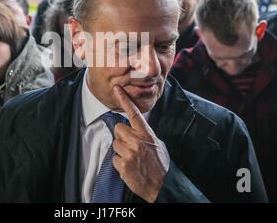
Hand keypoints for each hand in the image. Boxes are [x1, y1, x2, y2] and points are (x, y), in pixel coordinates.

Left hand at [111, 85, 169, 202]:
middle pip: (118, 128)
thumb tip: (134, 129)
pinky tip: (130, 167)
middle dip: (121, 135)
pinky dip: (120, 163)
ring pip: (115, 144)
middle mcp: (137, 142)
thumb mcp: (157, 144)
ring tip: (133, 158)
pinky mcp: (123, 166)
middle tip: (130, 144)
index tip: (116, 90)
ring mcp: (129, 154)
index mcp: (146, 134)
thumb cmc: (161, 165)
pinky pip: (114, 158)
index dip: (125, 100)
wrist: (161, 186)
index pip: (134, 113)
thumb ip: (145, 135)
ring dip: (121, 150)